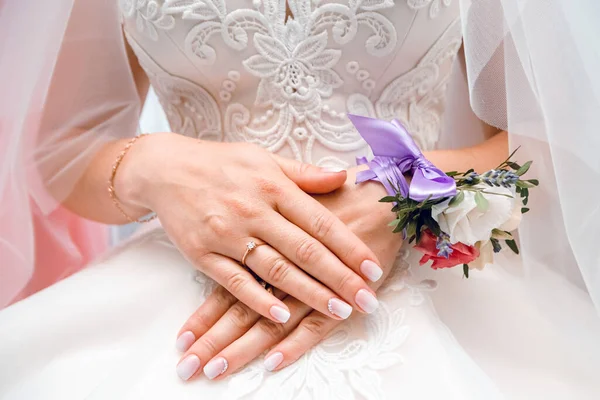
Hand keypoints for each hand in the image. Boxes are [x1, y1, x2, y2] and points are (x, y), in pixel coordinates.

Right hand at [117, 133, 382, 325]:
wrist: (165, 169)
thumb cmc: (221, 163)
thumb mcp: (264, 159)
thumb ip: (304, 173)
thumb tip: (343, 176)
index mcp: (273, 186)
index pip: (320, 222)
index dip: (349, 247)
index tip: (373, 267)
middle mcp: (253, 211)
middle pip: (304, 250)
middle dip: (340, 278)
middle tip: (367, 299)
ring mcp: (227, 234)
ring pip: (275, 269)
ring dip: (309, 293)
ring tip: (339, 311)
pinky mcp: (203, 254)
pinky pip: (235, 282)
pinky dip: (259, 300)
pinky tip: (283, 315)